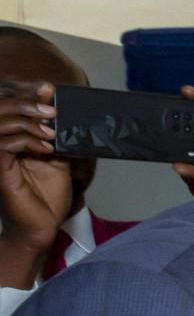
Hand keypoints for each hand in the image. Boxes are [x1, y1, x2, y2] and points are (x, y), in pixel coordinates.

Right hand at [0, 79, 74, 288]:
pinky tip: (46, 148)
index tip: (48, 89)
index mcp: (8, 138)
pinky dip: (27, 140)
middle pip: (0, 107)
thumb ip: (55, 139)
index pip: (8, 105)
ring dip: (28, 121)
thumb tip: (65, 118)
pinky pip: (6, 143)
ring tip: (51, 129)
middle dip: (26, 101)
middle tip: (50, 105)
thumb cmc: (46, 197)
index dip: (24, 93)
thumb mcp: (55, 160)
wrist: (42, 227)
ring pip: (1, 122)